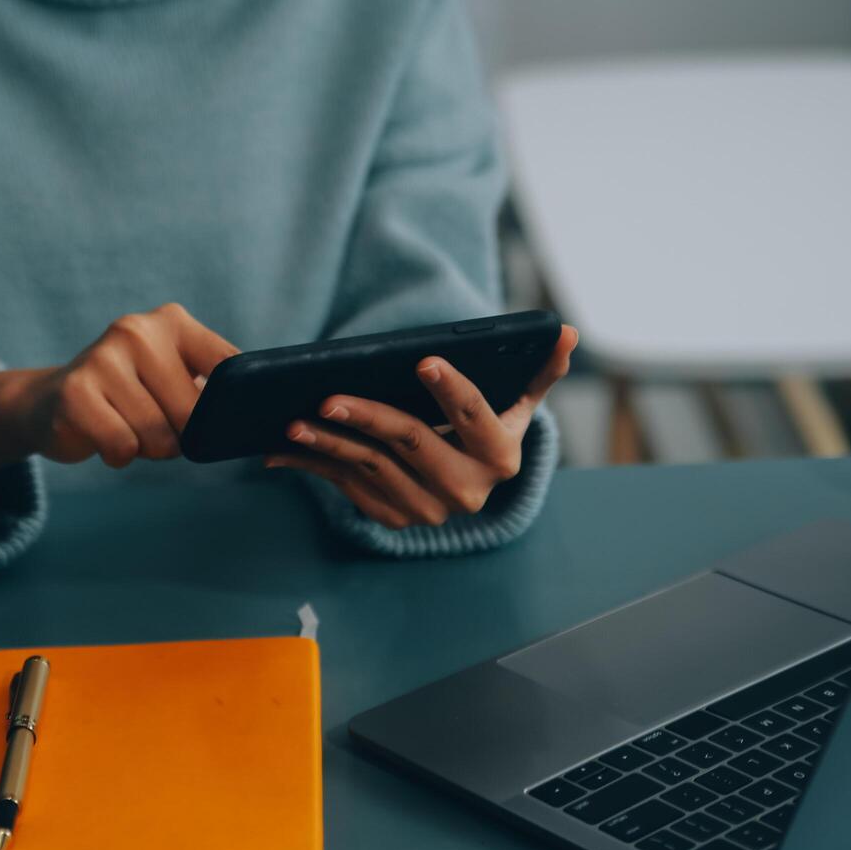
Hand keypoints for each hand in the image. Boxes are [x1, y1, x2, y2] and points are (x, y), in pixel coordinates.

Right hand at [0, 303, 236, 486]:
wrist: (49, 401)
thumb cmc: (128, 395)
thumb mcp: (172, 376)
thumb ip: (212, 386)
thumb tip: (262, 418)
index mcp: (172, 322)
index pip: (229, 368)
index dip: (233, 407)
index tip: (229, 423)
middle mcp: (137, 330)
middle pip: (194, 412)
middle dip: (181, 436)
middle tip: (155, 424)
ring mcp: (103, 358)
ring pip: (159, 435)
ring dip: (147, 447)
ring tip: (126, 426)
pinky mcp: (76, 392)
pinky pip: (123, 446)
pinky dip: (118, 455)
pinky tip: (103, 435)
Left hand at [266, 324, 578, 528]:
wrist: (468, 482)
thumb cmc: (488, 427)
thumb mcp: (517, 403)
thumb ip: (541, 370)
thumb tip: (567, 331)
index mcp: (500, 456)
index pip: (473, 417)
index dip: (451, 388)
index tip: (424, 361)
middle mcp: (467, 490)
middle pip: (411, 443)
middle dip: (368, 418)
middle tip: (328, 397)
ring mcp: (428, 509)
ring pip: (371, 468)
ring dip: (329, 443)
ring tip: (294, 420)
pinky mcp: (394, 517)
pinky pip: (347, 487)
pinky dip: (314, 465)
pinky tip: (283, 449)